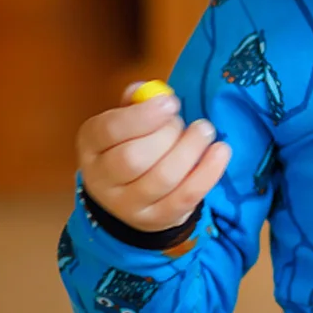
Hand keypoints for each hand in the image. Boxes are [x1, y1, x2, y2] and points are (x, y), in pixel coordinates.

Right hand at [76, 84, 231, 232]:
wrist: (127, 197)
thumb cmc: (130, 146)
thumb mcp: (124, 122)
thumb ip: (134, 104)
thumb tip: (150, 92)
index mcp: (91, 146)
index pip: (109, 131)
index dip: (143, 116)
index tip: (171, 103)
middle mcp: (102, 180)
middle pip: (134, 158)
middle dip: (167, 134)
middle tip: (182, 123)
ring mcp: (128, 206)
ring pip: (162, 179)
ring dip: (190, 150)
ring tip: (204, 131)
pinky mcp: (157, 220)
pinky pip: (185, 198)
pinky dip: (207, 173)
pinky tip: (221, 151)